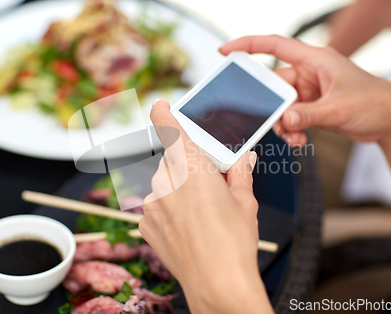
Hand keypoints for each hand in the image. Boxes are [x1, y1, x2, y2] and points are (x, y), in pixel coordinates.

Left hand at [139, 100, 272, 313]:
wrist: (218, 285)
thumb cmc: (234, 243)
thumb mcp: (245, 202)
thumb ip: (240, 173)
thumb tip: (244, 157)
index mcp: (193, 168)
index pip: (170, 129)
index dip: (163, 113)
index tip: (159, 105)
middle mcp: (167, 181)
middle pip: (173, 161)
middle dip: (188, 168)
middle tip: (208, 188)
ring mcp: (153, 203)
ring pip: (164, 184)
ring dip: (178, 190)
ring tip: (199, 214)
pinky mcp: (145, 223)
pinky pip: (156, 205)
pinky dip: (168, 209)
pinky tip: (186, 226)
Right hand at [220, 35, 390, 146]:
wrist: (390, 121)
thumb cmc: (374, 102)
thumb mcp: (339, 108)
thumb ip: (309, 115)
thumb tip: (284, 121)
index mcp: (315, 60)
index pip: (275, 46)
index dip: (248, 45)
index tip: (225, 51)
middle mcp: (308, 73)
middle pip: (273, 85)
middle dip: (269, 106)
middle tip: (269, 121)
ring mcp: (308, 92)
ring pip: (280, 106)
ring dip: (282, 124)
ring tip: (293, 137)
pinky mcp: (310, 107)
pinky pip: (290, 118)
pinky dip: (291, 130)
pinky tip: (299, 140)